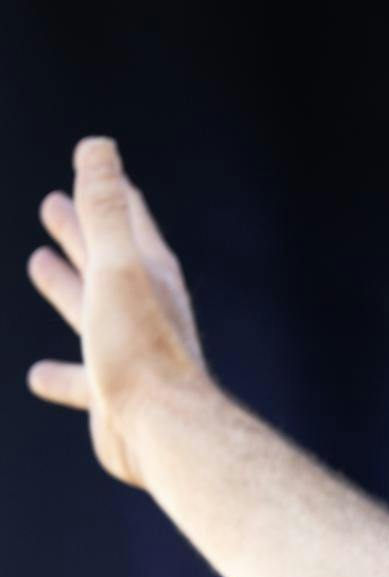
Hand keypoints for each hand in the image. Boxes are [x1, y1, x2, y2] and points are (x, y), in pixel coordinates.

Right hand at [24, 137, 212, 489]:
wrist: (162, 430)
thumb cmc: (139, 347)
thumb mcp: (116, 268)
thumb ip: (104, 211)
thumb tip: (98, 146)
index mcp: (148, 276)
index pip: (128, 221)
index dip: (110, 191)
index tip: (95, 164)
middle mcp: (143, 311)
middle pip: (105, 259)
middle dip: (80, 231)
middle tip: (52, 206)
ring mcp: (128, 353)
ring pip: (90, 311)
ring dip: (66, 287)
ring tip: (38, 265)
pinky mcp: (113, 397)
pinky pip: (79, 381)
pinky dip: (59, 374)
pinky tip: (37, 376)